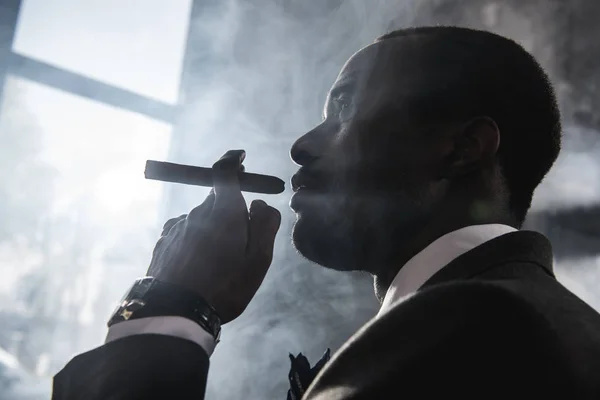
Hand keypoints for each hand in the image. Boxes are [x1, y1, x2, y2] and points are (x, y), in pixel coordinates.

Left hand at [147, 150, 281, 322]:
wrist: (175, 311)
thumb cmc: (225, 285)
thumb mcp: (259, 259)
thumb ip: (265, 225)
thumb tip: (258, 203)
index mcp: (224, 209)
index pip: (225, 171)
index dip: (232, 161)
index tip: (239, 158)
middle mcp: (198, 211)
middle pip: (216, 199)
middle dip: (231, 210)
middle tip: (242, 240)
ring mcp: (178, 226)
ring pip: (202, 218)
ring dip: (213, 229)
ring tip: (219, 264)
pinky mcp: (164, 243)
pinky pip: (186, 232)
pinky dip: (196, 240)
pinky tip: (199, 266)